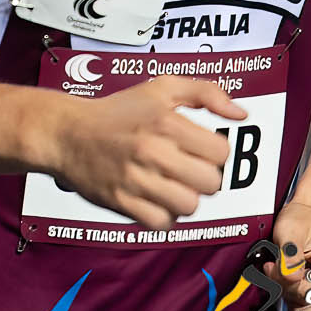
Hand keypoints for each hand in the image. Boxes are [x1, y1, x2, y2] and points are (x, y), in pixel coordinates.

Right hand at [50, 75, 244, 229]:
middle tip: (191, 167)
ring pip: (189, 206)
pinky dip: (164, 215)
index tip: (203, 148)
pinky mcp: (121, 203)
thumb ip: (207, 93)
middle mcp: (154, 151)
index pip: (221, 152)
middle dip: (206, 176)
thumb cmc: (119, 110)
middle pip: (210, 183)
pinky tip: (157, 198)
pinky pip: (161, 223)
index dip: (217, 151)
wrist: (69, 133)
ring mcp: (137, 179)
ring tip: (175, 184)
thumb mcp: (163, 87)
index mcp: (168, 121)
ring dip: (187, 197)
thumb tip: (241, 114)